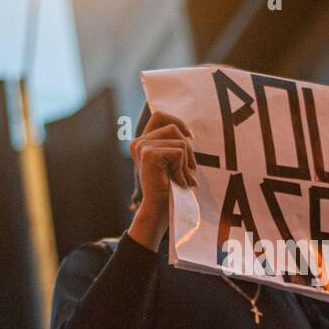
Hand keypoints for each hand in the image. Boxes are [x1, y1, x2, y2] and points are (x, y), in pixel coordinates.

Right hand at [128, 110, 197, 250]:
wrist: (160, 212)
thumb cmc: (172, 190)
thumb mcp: (175, 163)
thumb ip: (176, 144)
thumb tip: (190, 134)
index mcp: (142, 143)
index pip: (159, 115)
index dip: (178, 123)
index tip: (189, 139)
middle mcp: (138, 143)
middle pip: (174, 127)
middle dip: (187, 150)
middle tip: (186, 172)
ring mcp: (142, 147)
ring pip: (180, 140)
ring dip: (186, 162)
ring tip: (181, 179)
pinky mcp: (149, 154)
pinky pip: (179, 150)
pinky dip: (183, 168)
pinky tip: (177, 182)